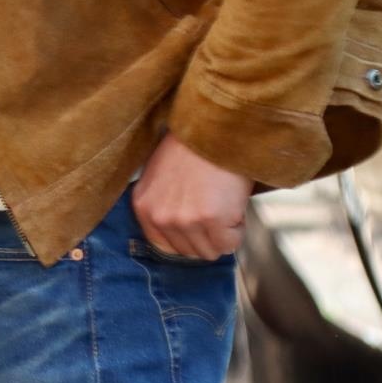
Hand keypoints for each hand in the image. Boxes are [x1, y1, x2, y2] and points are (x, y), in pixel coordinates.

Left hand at [131, 131, 253, 259]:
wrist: (214, 129)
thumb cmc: (192, 149)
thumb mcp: (161, 178)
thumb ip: (164, 207)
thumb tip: (181, 235)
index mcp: (143, 206)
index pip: (166, 247)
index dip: (188, 237)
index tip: (199, 221)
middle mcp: (159, 217)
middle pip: (190, 252)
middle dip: (208, 234)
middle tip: (214, 205)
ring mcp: (183, 220)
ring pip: (211, 251)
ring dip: (223, 232)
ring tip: (222, 202)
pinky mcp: (210, 220)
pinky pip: (231, 244)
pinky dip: (238, 227)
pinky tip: (232, 203)